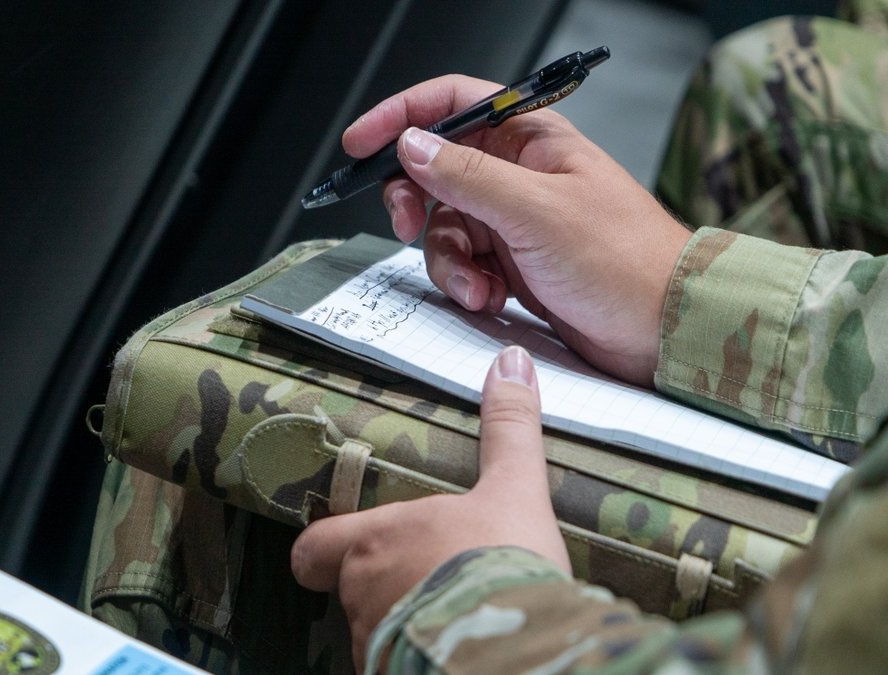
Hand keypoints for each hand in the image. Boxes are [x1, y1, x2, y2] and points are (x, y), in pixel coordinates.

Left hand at [290, 346, 568, 672]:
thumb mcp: (514, 490)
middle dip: (381, 586)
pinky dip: (413, 659)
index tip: (347, 547)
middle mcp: (361, 595)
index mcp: (373, 542)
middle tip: (426, 580)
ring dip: (401, 624)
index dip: (323, 549)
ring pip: (372, 633)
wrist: (520, 649)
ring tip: (447, 617)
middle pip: (349, 590)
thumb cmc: (505, 564)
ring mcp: (373, 645)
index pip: (312, 548)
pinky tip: (450, 653)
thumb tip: (511, 360)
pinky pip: (393, 666)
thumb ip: (508, 429)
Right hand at [344, 75, 692, 385]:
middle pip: (434, 169)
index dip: (401, 116)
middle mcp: (517, 172)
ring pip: (442, 225)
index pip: (451, 103)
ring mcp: (512, 219)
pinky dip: (466, 284)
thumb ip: (467, 175)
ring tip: (478, 287)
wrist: (664, 328)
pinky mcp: (511, 262)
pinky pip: (462, 263)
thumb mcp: (536, 211)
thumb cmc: (625, 260)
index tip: (360, 144)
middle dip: (415, 201)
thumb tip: (411, 145)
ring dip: (447, 261)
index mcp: (530, 138)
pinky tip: (491, 299)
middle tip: (410, 225)